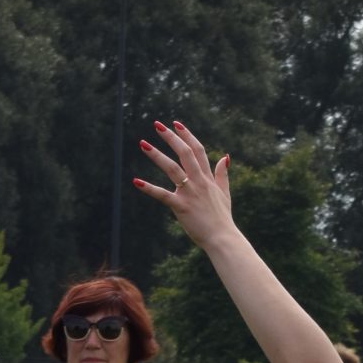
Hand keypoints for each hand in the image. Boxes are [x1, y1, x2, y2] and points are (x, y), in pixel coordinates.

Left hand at [134, 122, 234, 248]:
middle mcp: (199, 182)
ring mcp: (190, 193)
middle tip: (157, 125)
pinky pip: (163, 195)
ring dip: (157, 155)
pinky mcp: (181, 206)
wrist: (222, 237)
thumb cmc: (222, 218)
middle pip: (185, 153)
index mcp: (208, 178)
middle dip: (171, 137)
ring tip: (143, 144)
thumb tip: (225, 157)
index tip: (176, 124)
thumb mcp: (225, 192)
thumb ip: (222, 174)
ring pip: (172, 169)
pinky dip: (149, 189)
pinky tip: (136, 182)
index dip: (187, 135)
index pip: (198, 150)